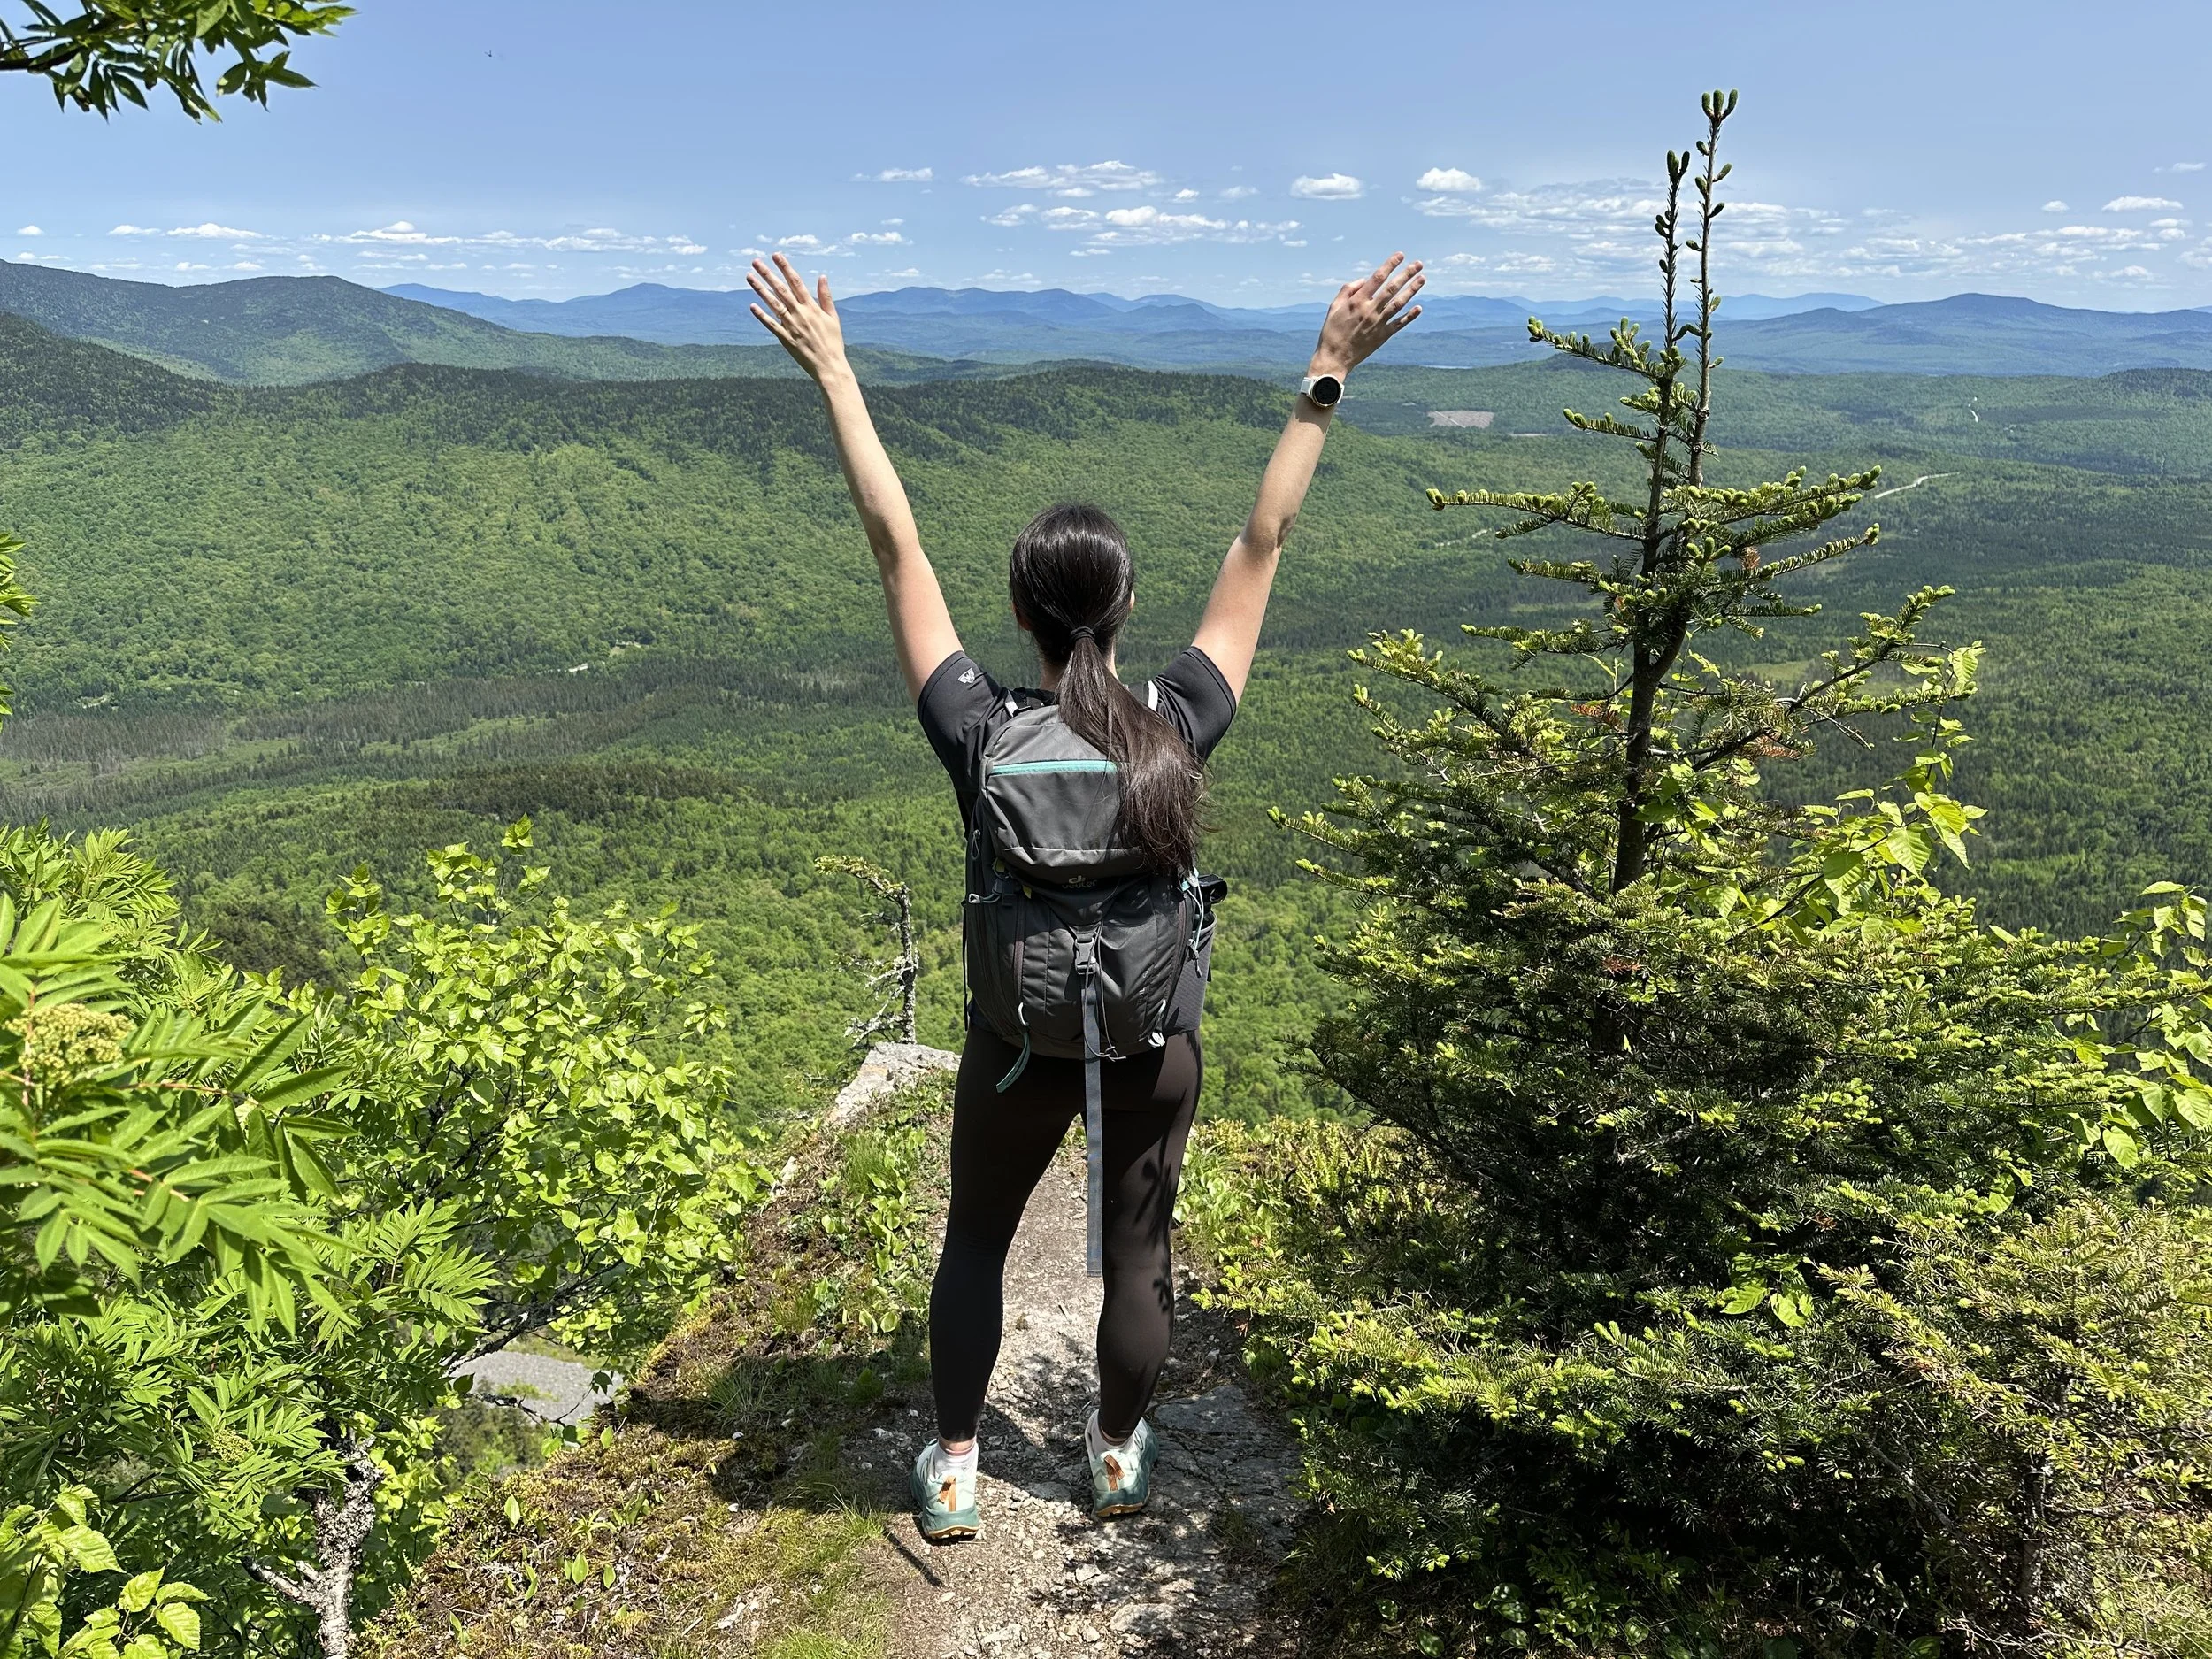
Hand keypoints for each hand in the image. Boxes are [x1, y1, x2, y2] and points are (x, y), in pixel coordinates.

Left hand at [748, 253, 849, 382]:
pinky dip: (761, 316)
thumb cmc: (833, 342)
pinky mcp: (785, 339)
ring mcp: (791, 327)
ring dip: (760, 290)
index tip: (776, 255)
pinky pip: (771, 325)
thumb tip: (822, 276)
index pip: (796, 282)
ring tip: (749, 277)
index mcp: (812, 307)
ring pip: (773, 304)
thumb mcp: (833, 317)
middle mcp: (800, 314)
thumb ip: (826, 296)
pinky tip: (752, 306)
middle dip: (768, 274)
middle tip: (755, 261)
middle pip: (781, 289)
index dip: (785, 267)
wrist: (829, 367)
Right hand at [1310, 252, 1423, 377]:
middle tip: (1418, 264)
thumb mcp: (1333, 307)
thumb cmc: (1332, 331)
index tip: (1400, 255)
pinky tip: (1419, 308)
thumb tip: (1365, 280)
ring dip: (1412, 290)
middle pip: (1392, 288)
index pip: (1377, 278)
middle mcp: (1370, 310)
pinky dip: (1409, 316)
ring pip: (1399, 303)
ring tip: (1422, 279)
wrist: (1334, 358)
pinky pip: (1399, 324)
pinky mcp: (1382, 336)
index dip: (1390, 265)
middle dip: (1406, 274)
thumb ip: (1347, 290)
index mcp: (1357, 301)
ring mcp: (1378, 324)